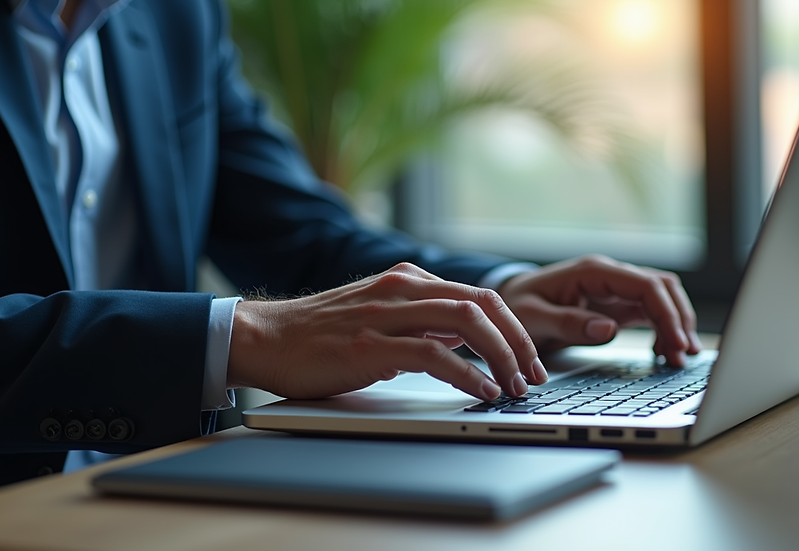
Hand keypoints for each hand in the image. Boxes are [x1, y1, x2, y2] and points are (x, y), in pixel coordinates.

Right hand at [226, 263, 546, 400]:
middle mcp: (402, 287)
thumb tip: (465, 344)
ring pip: (466, 321)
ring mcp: (386, 312)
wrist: (266, 337)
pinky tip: (480, 391)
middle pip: (483, 304)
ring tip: (512, 386)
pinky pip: (433, 353)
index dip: (514, 328)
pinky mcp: (370, 343)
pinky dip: (466, 373)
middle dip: (518, 341)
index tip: (529, 360)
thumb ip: (421, 323)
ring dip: (500, 356)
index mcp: (409, 280)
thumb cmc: (322, 335)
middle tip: (532, 376)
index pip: (480, 295)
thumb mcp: (381, 317)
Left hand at [497, 255, 701, 364]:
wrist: (507, 302)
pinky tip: (662, 353)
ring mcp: (614, 289)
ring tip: (679, 358)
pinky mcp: (615, 305)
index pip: (645, 285)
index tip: (676, 342)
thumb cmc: (516, 306)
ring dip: (676, 324)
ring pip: (661, 298)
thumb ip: (569, 323)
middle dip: (679, 319)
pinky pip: (650, 312)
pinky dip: (662, 330)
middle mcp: (608, 275)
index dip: (666, 313)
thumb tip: (609, 330)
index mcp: (592, 272)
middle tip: (683, 355)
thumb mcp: (533, 317)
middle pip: (662, 288)